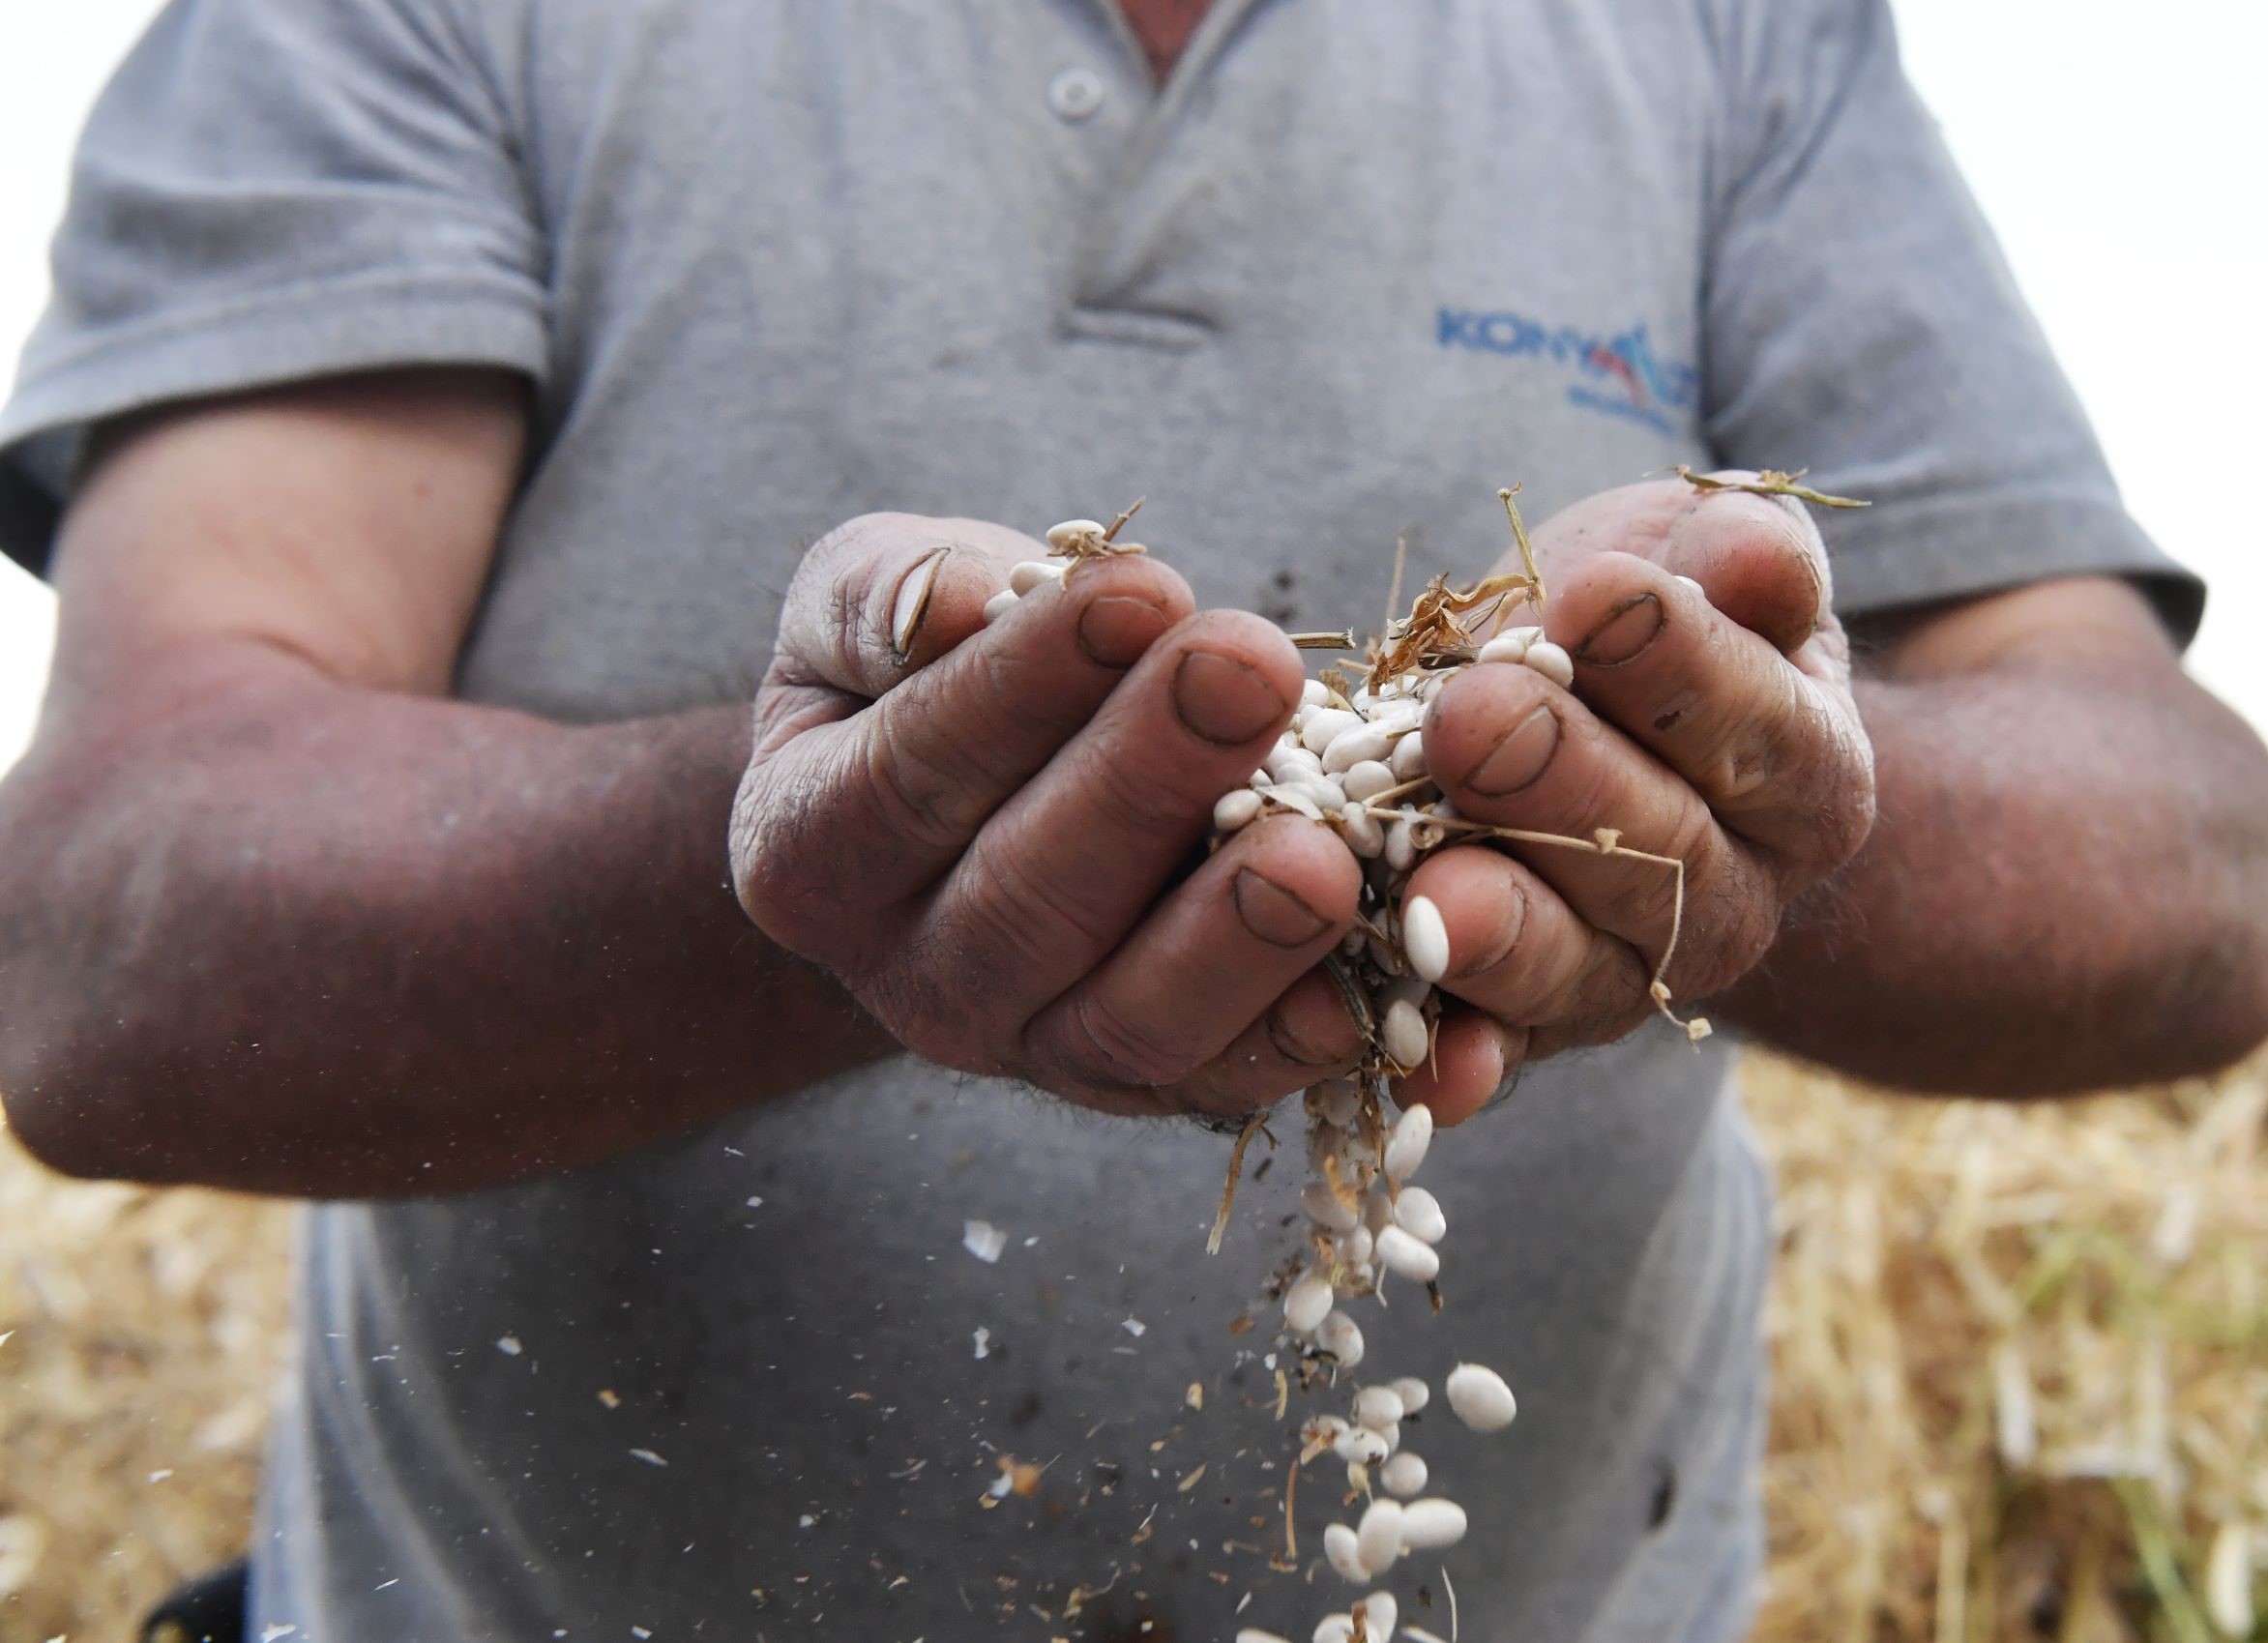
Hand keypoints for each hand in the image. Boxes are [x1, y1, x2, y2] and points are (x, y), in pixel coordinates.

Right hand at [729, 513, 1366, 1118]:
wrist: (977, 803)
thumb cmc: (923, 674)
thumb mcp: (863, 608)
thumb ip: (888, 597)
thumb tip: (957, 603)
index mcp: (809, 851)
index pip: (911, 770)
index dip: (1024, 684)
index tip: (1139, 589)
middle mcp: (909, 979)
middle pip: (1026, 900)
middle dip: (1148, 779)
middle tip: (1250, 667)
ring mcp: (1030, 1050)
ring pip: (1126, 1017)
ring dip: (1232, 935)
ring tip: (1323, 848)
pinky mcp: (1143, 1085)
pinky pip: (1222, 1079)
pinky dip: (1303, 1039)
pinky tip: (1376, 982)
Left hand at [1399, 475, 1876, 1121]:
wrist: (1573, 722)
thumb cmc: (1642, 615)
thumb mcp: (1694, 557)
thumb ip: (1736, 556)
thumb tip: (1754, 554)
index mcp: (1806, 777)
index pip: (1756, 727)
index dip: (1679, 665)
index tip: (1596, 594)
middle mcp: (1734, 902)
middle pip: (1662, 858)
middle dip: (1563, 785)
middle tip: (1476, 718)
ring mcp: (1626, 977)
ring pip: (1577, 970)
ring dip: (1505, 936)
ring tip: (1433, 895)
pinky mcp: (1523, 1027)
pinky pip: (1488, 1048)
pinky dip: (1446, 1055)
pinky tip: (1406, 1059)